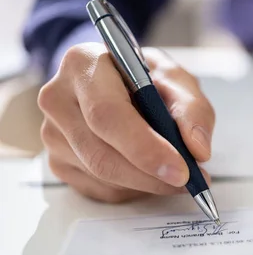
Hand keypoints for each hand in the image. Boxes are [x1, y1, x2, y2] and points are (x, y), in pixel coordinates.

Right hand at [38, 44, 213, 202]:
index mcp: (83, 65)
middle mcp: (58, 98)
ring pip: (102, 177)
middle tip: (189, 181)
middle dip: (151, 176)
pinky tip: (148, 172)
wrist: (120, 82)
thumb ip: (193, 111)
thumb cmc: (147, 79)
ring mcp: (53, 134)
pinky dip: (134, 189)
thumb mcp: (177, 81)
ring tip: (175, 173)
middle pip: (101, 154)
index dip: (146, 149)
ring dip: (147, 184)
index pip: (108, 115)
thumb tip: (197, 150)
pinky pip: (100, 189)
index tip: (181, 170)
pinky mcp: (58, 162)